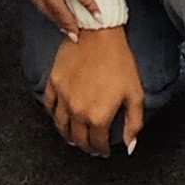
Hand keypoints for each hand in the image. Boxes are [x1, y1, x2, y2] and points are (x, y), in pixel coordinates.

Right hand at [43, 23, 148, 155]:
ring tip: (74, 136)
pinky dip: (54, 115)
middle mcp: (78, 111)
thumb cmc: (119, 61)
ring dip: (68, 134)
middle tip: (91, 147)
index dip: (102, 150)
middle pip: (78, 138)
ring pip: (61, 125)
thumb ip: (133, 123)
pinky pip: (49, 105)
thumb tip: (130, 145)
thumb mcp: (135, 94)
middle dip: (86, 146)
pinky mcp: (54, 82)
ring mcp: (63, 97)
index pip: (97, 143)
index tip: (104, 150)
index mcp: (98, 116)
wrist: (100, 34)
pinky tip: (60, 116)